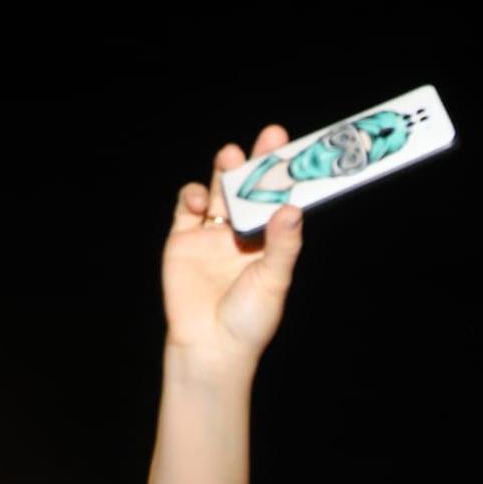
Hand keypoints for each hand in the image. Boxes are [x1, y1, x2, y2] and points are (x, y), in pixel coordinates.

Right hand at [164, 126, 304, 363]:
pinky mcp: (183, 240)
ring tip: (230, 156)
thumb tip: (293, 208)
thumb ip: (282, 244)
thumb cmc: (249, 320)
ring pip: (218, 191)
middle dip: (258, 162)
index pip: (279, 200)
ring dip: (224, 170)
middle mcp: (242, 235)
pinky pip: (186, 208)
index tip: (298, 151)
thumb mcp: (273, 280)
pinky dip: (192, 195)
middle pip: (250, 188)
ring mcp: (212, 235)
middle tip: (270, 137)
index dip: (287, 177)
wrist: (209, 346)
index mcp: (269, 243)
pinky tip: (201, 199)